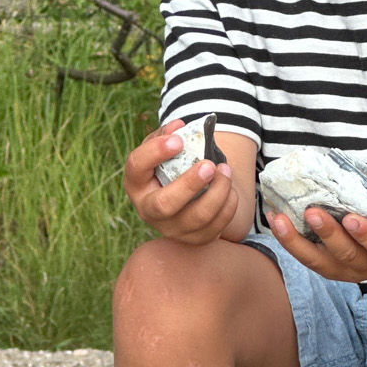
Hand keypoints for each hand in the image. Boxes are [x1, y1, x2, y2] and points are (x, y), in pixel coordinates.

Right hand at [124, 119, 240, 246]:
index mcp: (137, 183)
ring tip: (226, 171)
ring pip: (197, 217)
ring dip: (217, 192)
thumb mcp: (165, 148)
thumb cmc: (172, 167)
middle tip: (209, 165)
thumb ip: (169, 134)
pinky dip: (228, 205)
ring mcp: (172, 228)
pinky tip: (229, 188)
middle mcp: (149, 210)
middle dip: (189, 184)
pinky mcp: (194, 239)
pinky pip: (216, 226)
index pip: (136, 167)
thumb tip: (179, 127)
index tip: (179, 140)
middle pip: (164, 204)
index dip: (155, 152)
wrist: (187, 197)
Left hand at [265, 159, 366, 282]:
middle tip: (312, 212)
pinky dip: (289, 241)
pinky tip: (275, 221)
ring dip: (297, 243)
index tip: (351, 218)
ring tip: (280, 220)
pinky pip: (306, 258)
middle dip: (328, 235)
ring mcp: (346, 270)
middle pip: (347, 257)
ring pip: (319, 263)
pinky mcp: (326, 265)